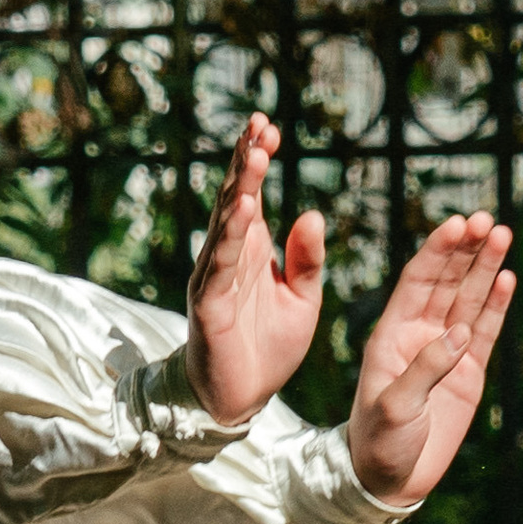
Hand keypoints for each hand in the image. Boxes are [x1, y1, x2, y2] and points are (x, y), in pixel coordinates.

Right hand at [183, 114, 325, 425]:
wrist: (239, 399)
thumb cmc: (267, 348)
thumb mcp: (303, 300)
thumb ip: (307, 260)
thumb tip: (312, 213)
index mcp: (250, 251)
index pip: (251, 195)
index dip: (257, 161)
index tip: (271, 129)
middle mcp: (228, 258)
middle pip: (234, 198)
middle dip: (244, 160)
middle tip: (259, 124)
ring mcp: (215, 279)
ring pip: (225, 225)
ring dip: (239, 189)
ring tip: (254, 156)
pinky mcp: (210, 306)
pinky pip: (220, 266)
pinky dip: (231, 237)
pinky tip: (243, 211)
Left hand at [346, 211, 516, 506]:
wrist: (390, 479)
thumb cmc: (379, 442)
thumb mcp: (394, 407)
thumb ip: (424, 370)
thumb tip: (458, 335)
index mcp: (391, 334)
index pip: (417, 281)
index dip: (437, 252)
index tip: (456, 224)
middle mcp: (419, 335)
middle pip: (446, 281)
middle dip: (465, 250)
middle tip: (486, 220)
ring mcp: (447, 351)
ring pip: (469, 300)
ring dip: (485, 268)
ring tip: (502, 235)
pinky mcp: (469, 371)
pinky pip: (486, 331)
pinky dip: (497, 305)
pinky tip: (508, 278)